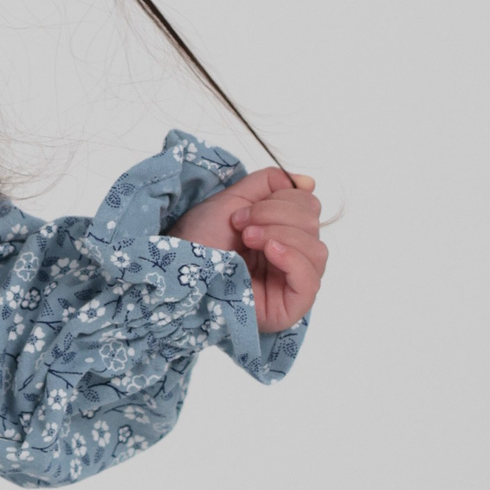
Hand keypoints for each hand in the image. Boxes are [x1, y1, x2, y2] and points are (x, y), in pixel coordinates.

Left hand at [171, 165, 324, 333]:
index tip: (241, 212)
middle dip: (276, 215)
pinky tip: (270, 251)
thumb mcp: (233, 200)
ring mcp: (290, 284)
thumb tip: (307, 182)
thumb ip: (269, 184)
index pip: (308, 208)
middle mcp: (288, 258)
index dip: (280, 200)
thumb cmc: (195, 243)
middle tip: (241, 226)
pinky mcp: (289, 307)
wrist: (172, 273)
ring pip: (317, 250)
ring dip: (281, 234)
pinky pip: (311, 280)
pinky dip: (293, 258)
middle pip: (313, 225)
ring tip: (247, 238)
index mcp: (279, 233)